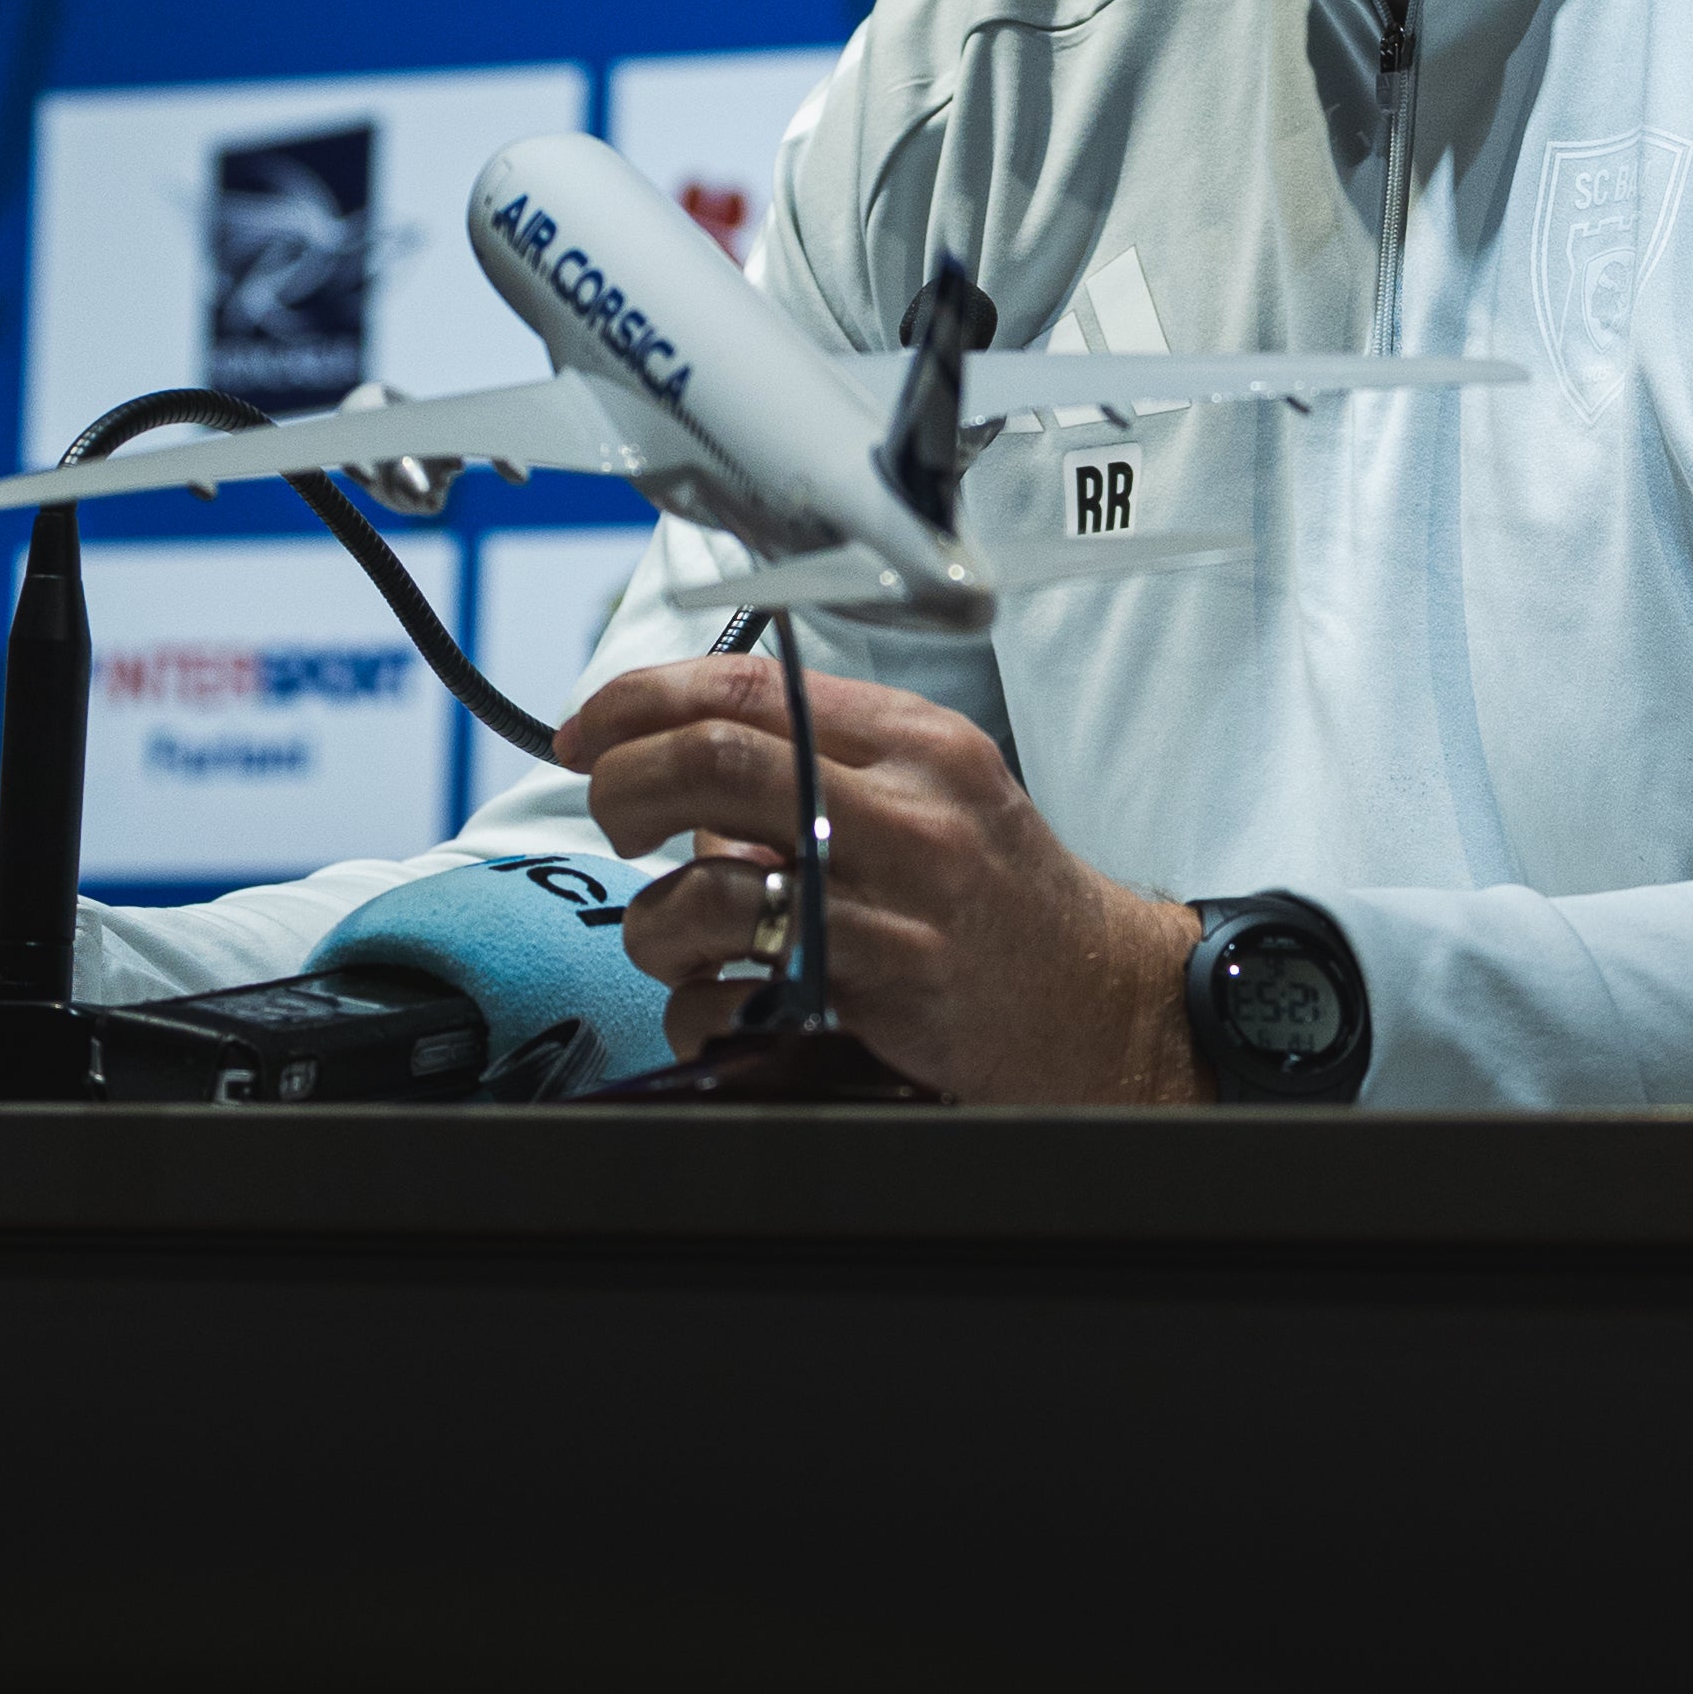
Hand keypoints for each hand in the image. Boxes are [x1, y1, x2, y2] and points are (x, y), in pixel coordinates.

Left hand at [557, 654, 1206, 1104]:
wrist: (1104, 1004)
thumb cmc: (1005, 898)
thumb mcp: (934, 792)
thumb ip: (819, 763)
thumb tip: (684, 771)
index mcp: (913, 741)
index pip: (747, 683)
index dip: (640, 699)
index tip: (587, 731)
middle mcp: (906, 811)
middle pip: (713, 759)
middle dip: (623, 785)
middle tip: (611, 815)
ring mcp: (892, 907)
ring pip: (707, 889)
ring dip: (655, 920)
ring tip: (675, 936)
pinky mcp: (876, 1000)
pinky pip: (732, 1001)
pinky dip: (696, 1010)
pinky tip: (724, 1006)